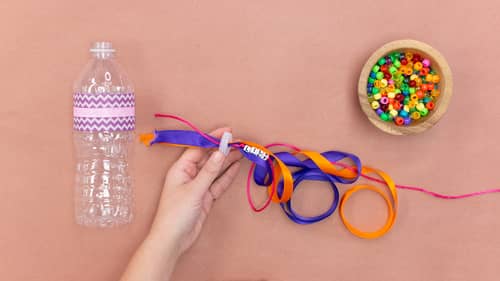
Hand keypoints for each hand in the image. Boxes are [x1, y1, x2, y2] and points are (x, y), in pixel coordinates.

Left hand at [148, 127, 242, 255]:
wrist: (173, 240)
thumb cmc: (176, 214)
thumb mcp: (194, 190)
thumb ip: (209, 171)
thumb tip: (221, 152)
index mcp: (180, 169)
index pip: (198, 148)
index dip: (212, 139)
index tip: (227, 132)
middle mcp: (189, 175)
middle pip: (208, 157)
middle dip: (222, 149)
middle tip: (238, 141)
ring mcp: (198, 186)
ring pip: (215, 170)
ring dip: (227, 161)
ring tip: (241, 151)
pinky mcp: (205, 197)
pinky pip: (218, 183)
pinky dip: (227, 175)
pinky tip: (236, 166)